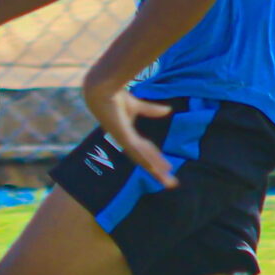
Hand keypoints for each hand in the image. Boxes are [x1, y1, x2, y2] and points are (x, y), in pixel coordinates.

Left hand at [83, 72, 176, 186]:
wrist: (102, 90)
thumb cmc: (115, 97)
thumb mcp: (137, 106)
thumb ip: (151, 110)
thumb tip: (168, 110)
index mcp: (128, 136)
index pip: (145, 152)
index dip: (157, 161)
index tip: (168, 169)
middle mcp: (125, 141)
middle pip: (145, 161)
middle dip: (158, 172)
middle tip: (171, 184)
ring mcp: (123, 140)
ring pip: (143, 160)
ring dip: (157, 171)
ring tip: (169, 182)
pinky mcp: (122, 136)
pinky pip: (137, 151)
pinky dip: (147, 159)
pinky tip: (156, 169)